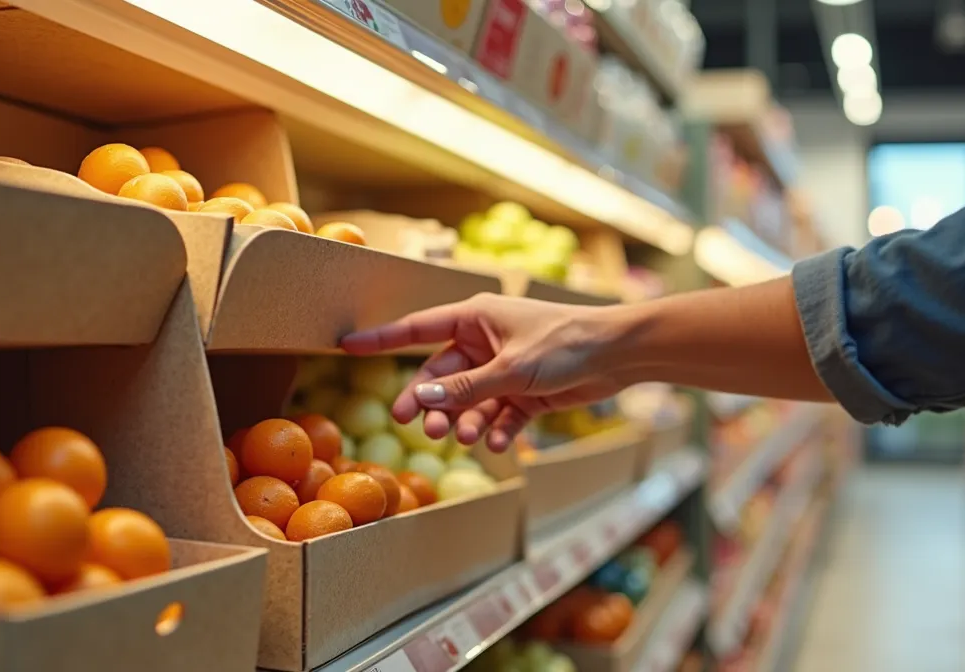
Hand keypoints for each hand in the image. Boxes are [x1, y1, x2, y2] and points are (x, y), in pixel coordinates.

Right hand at [339, 293, 627, 451]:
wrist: (618, 354)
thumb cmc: (566, 344)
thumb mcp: (511, 369)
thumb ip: (465, 388)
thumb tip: (420, 399)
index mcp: (475, 318)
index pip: (417, 329)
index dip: (381, 339)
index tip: (346, 346)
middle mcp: (485, 341)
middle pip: (442, 377)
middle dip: (432, 403)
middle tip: (419, 428)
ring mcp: (505, 367)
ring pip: (470, 400)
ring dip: (467, 420)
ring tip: (469, 438)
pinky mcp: (526, 391)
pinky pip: (499, 414)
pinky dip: (497, 430)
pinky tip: (500, 443)